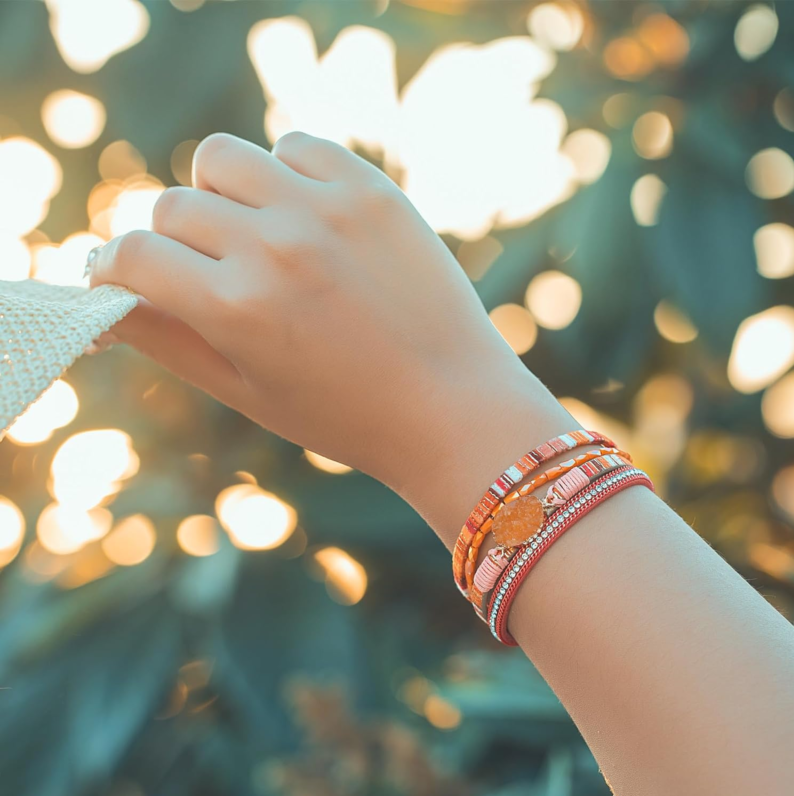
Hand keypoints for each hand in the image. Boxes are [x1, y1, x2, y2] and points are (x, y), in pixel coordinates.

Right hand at [90, 132, 573, 535]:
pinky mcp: (371, 187)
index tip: (134, 279)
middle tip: (216, 275)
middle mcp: (274, 246)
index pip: (130, 256)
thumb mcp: (244, 392)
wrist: (450, 404)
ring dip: (221, 193)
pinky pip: (295, 145)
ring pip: (222, 159)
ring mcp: (325, 208)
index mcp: (235, 308)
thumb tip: (106, 297)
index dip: (118, 270)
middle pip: (173, 207)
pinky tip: (307, 217)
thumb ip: (166, 340)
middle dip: (177, 244)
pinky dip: (286, 174)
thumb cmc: (344, 414)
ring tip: (255, 233)